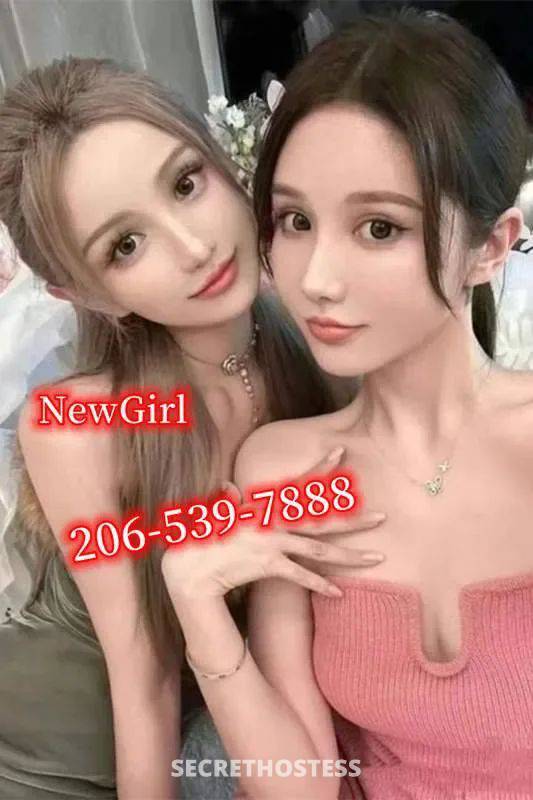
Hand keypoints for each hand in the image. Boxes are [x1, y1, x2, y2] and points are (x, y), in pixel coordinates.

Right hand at [161, 446, 385, 599]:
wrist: (190, 567)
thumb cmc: (201, 537)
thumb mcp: (217, 514)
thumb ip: (228, 500)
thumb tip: (228, 488)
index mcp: (264, 507)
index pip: (298, 485)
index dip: (320, 468)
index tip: (341, 452)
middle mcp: (273, 523)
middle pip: (322, 520)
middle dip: (354, 519)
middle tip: (383, 517)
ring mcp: (272, 545)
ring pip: (320, 550)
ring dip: (350, 555)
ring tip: (377, 558)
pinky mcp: (268, 567)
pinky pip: (300, 577)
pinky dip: (320, 586)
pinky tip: (339, 593)